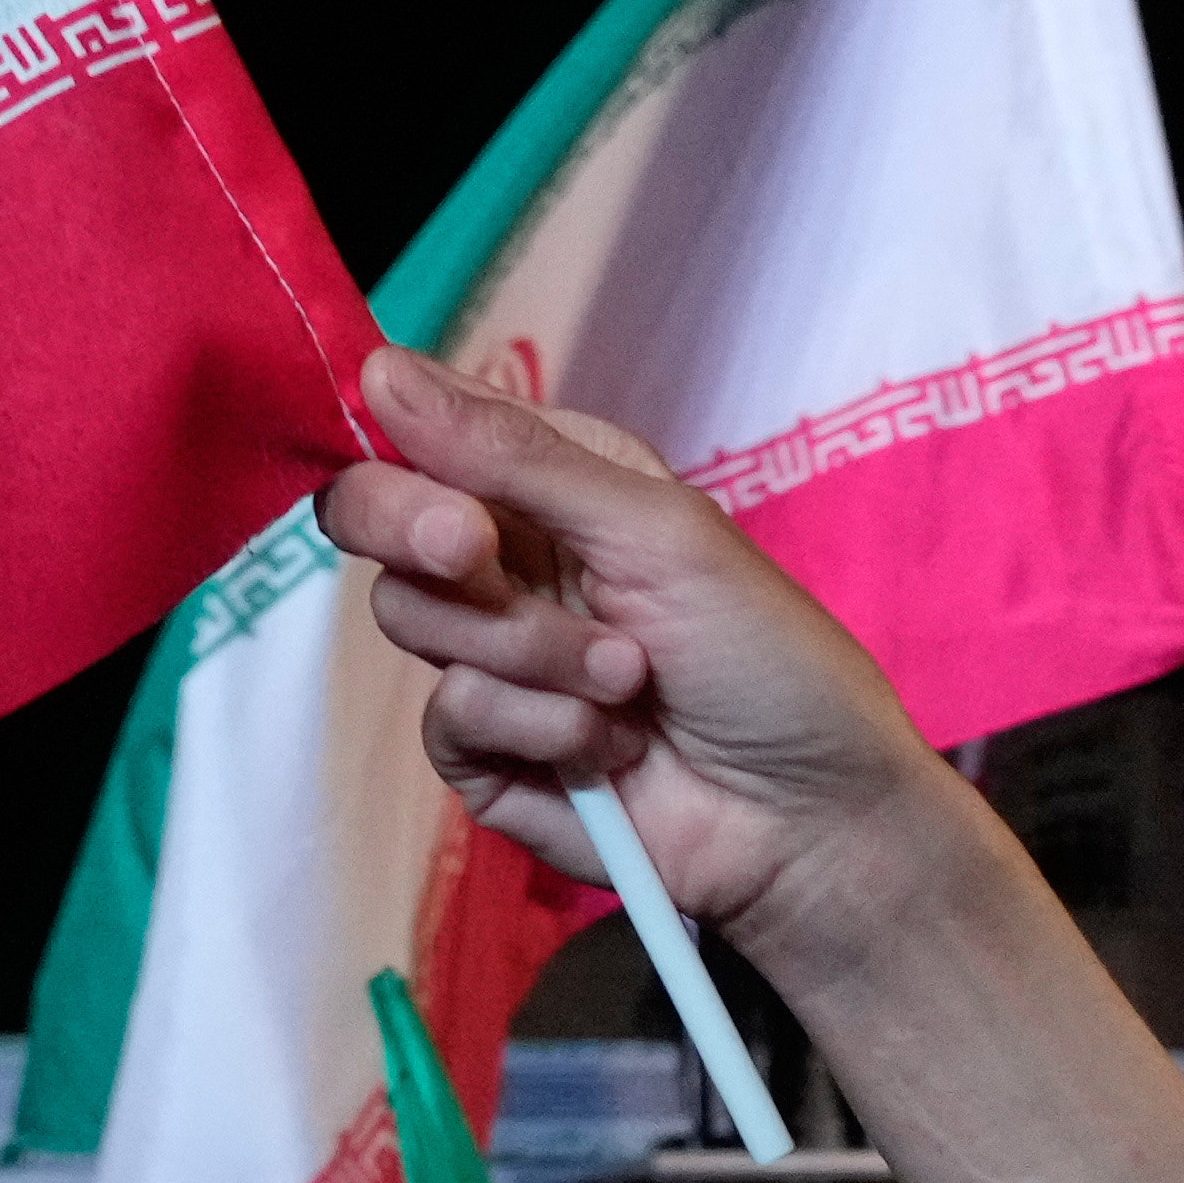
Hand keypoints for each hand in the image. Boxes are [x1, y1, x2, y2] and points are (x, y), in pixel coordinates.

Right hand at [323, 348, 982, 968]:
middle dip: (415, 529)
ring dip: (528, 647)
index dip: (402, 444)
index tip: (437, 468)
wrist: (810, 814)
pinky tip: (613, 748)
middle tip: (471, 549)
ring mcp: (490, 659)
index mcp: (550, 487)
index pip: (422, 433)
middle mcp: (508, 562)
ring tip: (630, 677)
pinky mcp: (485, 753)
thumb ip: (517, 456)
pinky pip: (449, 716)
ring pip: (410, 615)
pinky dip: (538, 726)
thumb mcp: (657, 530)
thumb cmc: (767, 659)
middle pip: (373, 515)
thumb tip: (382, 368)